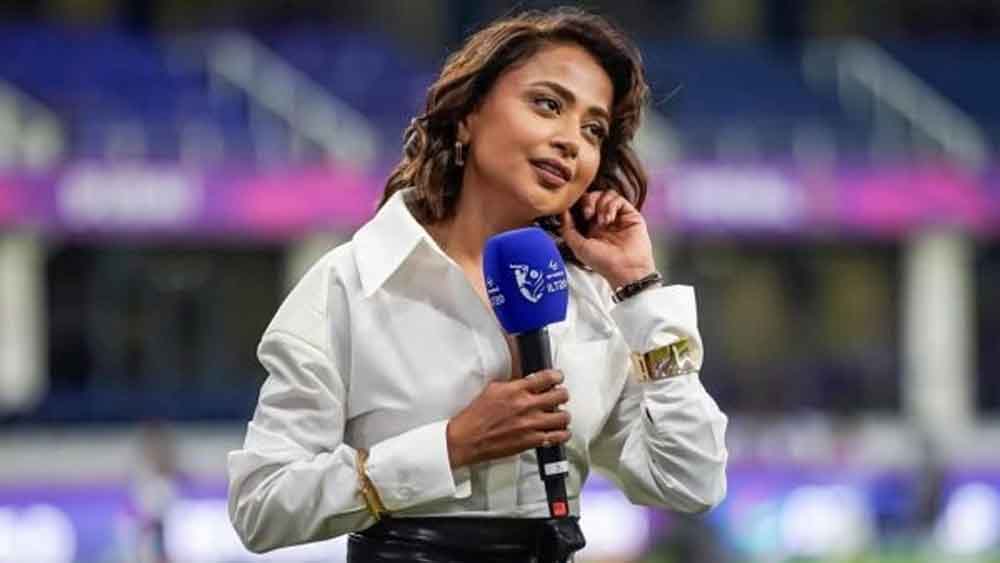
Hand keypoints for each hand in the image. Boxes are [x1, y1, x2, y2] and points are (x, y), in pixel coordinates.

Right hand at [446, 370, 570, 468]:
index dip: (557, 376)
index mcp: (516, 390)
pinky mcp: (531, 441)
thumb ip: (513, 384)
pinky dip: (562, 434)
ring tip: (559, 415)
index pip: (547, 377)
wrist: (468, 438)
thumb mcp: (493, 389)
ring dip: (563, 415)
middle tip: (559, 396)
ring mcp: (531, 424)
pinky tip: (559, 432)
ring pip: (563, 416)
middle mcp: (526, 406)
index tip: (558, 378)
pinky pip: (557, 437)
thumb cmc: (476, 416)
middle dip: (562, 394)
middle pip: (561, 395)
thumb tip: (527, 380)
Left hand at [560, 190, 656, 288]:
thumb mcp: (578, 247)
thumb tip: (562, 211)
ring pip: (605, 195)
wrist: (626, 269)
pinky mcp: (629, 214)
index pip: (581, 205)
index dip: (576, 204)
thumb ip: (568, 229)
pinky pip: (618, 198)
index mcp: (590, 227)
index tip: (574, 211)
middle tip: (588, 214)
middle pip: (592, 196)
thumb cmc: (602, 262)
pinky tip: (610, 219)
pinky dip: (611, 205)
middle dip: (587, 201)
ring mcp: (617, 216)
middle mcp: (603, 220)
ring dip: (600, 204)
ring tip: (603, 221)